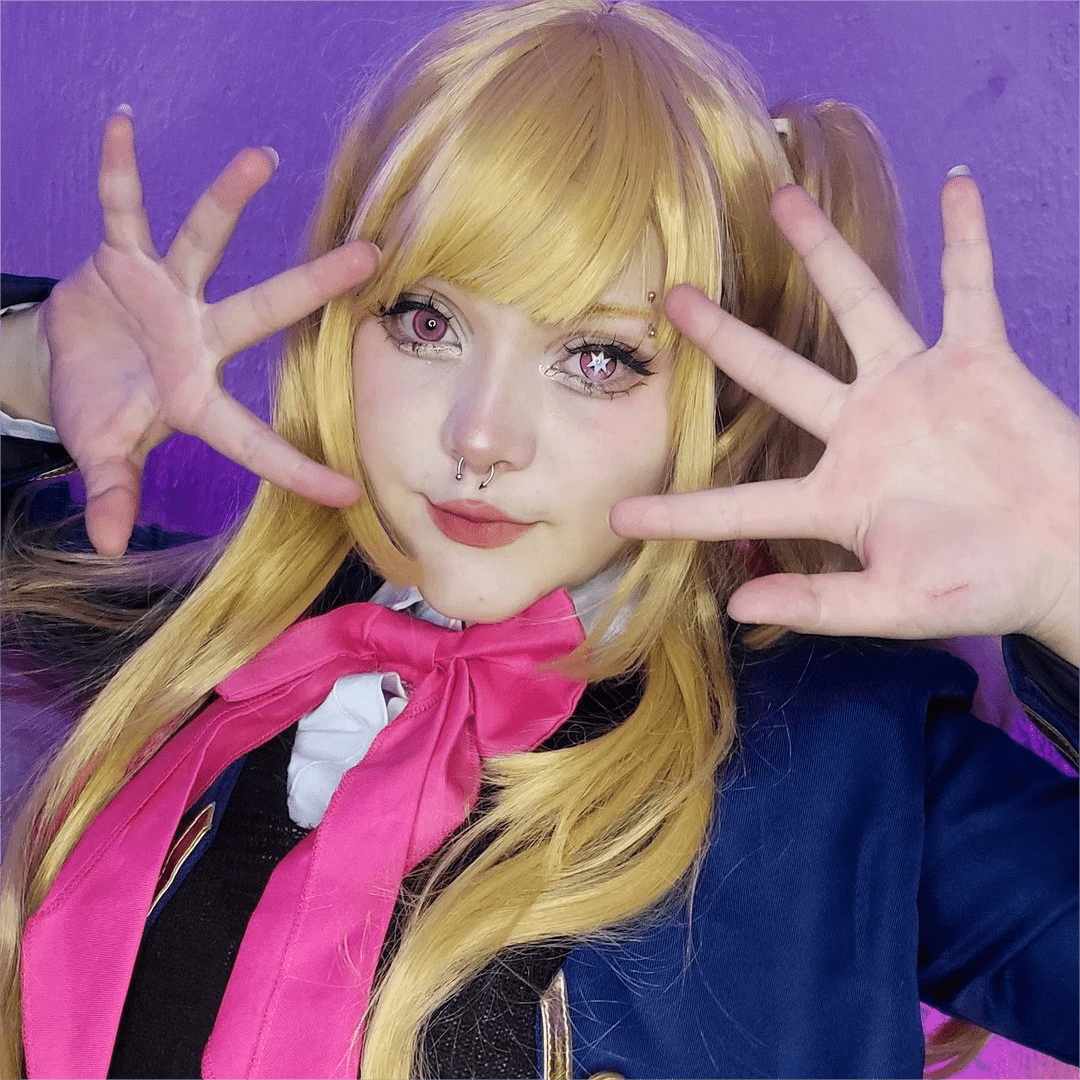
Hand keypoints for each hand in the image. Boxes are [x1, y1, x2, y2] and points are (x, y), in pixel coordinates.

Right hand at [41, 111, 377, 556]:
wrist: (66, 361)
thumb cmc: (102, 409)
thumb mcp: (104, 452)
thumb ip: (113, 490)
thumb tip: (104, 546)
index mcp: (197, 399)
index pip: (254, 441)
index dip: (296, 468)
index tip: (350, 493)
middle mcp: (198, 339)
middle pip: (264, 311)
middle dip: (314, 286)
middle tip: (371, 257)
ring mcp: (166, 294)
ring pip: (205, 242)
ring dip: (227, 200)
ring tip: (261, 156)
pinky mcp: (125, 259)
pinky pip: (121, 210)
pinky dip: (117, 173)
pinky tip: (122, 126)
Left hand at [611, 178, 1079, 663]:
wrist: (1064, 557)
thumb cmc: (980, 586)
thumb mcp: (894, 605)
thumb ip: (819, 603)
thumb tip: (738, 610)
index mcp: (834, 495)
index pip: (742, 503)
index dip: (682, 512)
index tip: (620, 514)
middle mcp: (861, 430)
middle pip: (777, 372)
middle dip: (725, 336)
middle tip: (673, 298)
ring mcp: (915, 389)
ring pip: (859, 307)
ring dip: (825, 253)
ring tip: (783, 199)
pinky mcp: (978, 363)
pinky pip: (970, 290)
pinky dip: (967, 241)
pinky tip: (954, 186)